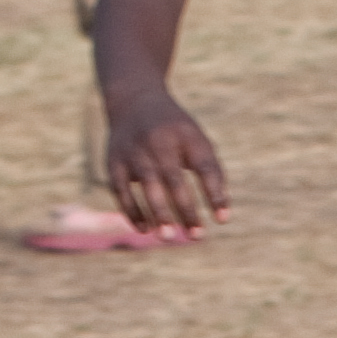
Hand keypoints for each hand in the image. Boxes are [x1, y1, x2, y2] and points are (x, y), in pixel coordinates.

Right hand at [104, 76, 227, 232]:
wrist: (134, 100)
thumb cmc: (175, 131)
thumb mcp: (197, 141)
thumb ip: (212, 172)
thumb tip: (221, 216)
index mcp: (187, 135)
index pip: (205, 166)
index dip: (215, 193)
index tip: (222, 220)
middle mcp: (160, 140)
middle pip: (174, 178)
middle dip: (186, 209)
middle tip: (197, 236)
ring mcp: (135, 150)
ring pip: (148, 183)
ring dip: (158, 212)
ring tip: (169, 237)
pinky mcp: (114, 160)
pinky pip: (122, 189)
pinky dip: (132, 210)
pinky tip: (145, 229)